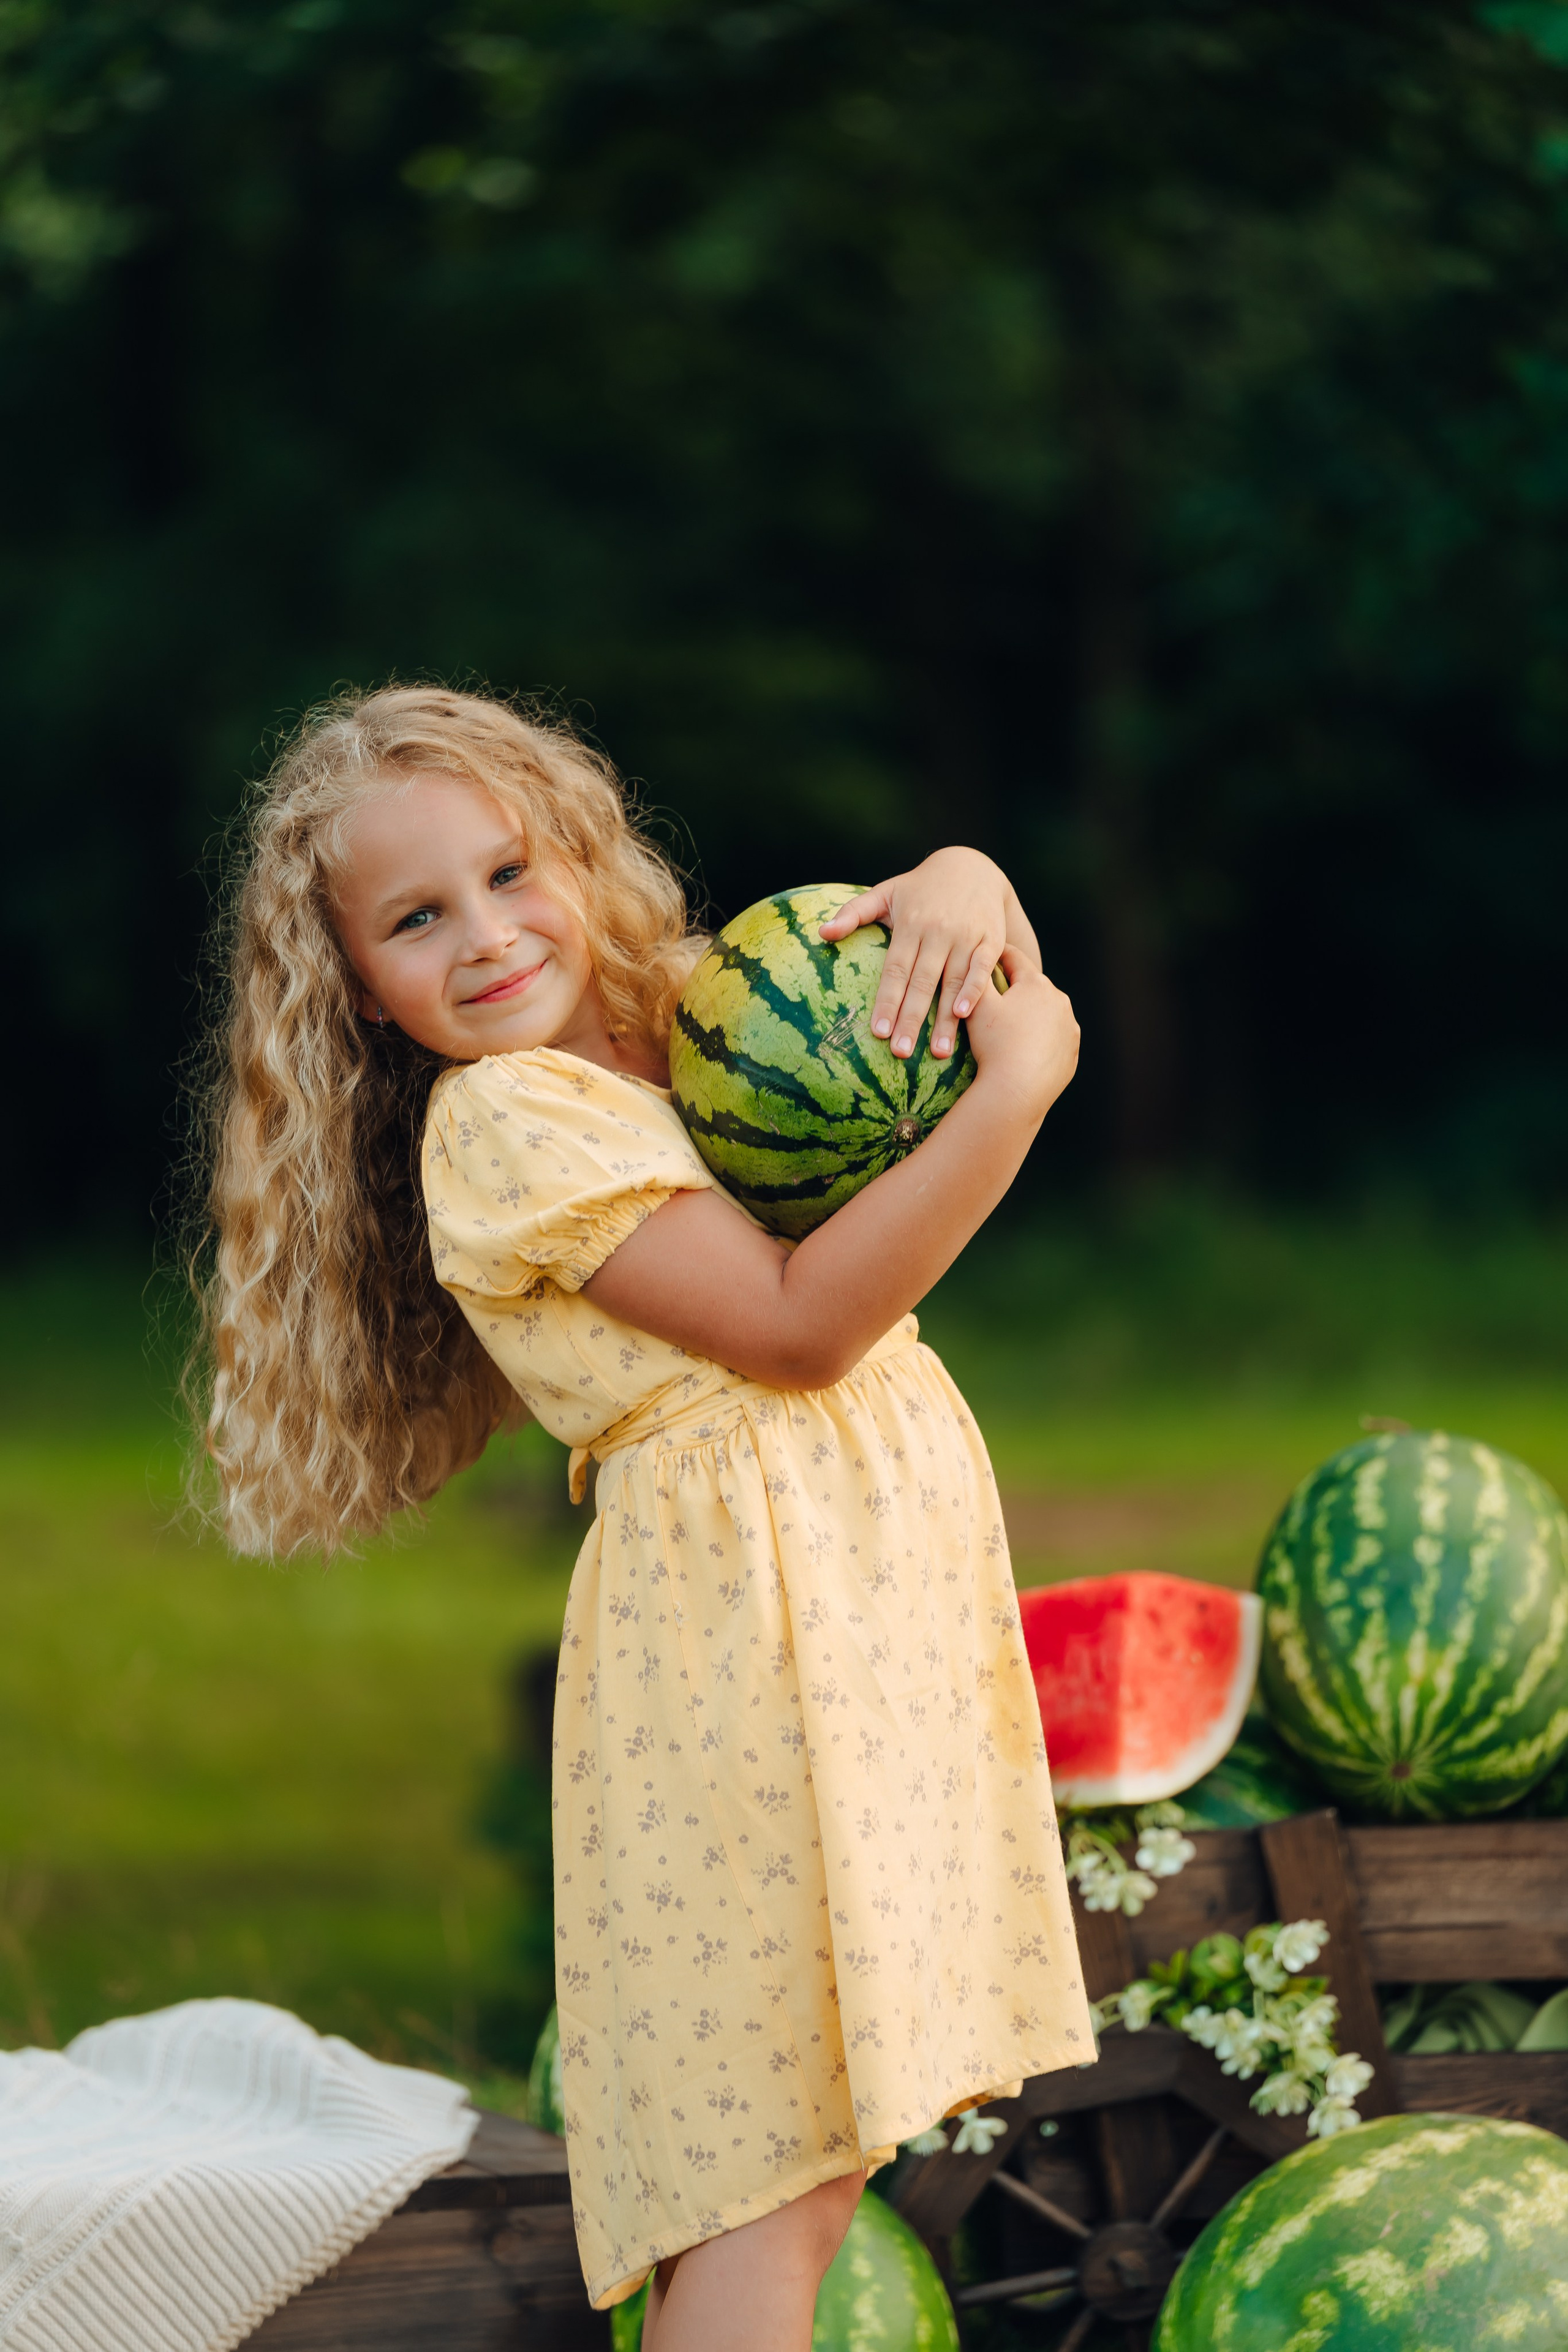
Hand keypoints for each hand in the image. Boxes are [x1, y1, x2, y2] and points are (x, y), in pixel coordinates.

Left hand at [819, 847, 1040, 1059]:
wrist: (973, 866)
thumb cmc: (920, 888)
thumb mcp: (885, 892)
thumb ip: (853, 912)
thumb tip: (822, 933)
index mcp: (910, 925)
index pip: (895, 970)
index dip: (886, 1001)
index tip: (878, 1031)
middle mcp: (937, 932)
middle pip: (921, 982)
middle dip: (911, 1019)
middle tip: (901, 1053)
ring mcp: (966, 936)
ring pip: (953, 982)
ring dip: (946, 1019)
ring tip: (938, 1052)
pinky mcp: (990, 939)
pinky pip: (982, 969)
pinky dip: (975, 991)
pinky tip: (964, 1014)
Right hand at [964, 944, 1079, 1116]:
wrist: (1017, 1090)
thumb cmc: (994, 1044)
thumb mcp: (977, 1006)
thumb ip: (975, 978)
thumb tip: (975, 959)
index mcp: (1036, 984)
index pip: (1015, 959)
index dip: (999, 954)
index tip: (989, 952)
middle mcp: (1059, 1001)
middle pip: (1033, 987)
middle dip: (1016, 988)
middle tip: (997, 994)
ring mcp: (1070, 1027)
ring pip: (1046, 1014)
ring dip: (1031, 1015)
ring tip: (1012, 1026)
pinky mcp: (1072, 1052)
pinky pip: (1054, 1039)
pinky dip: (1042, 1040)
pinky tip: (1026, 1049)